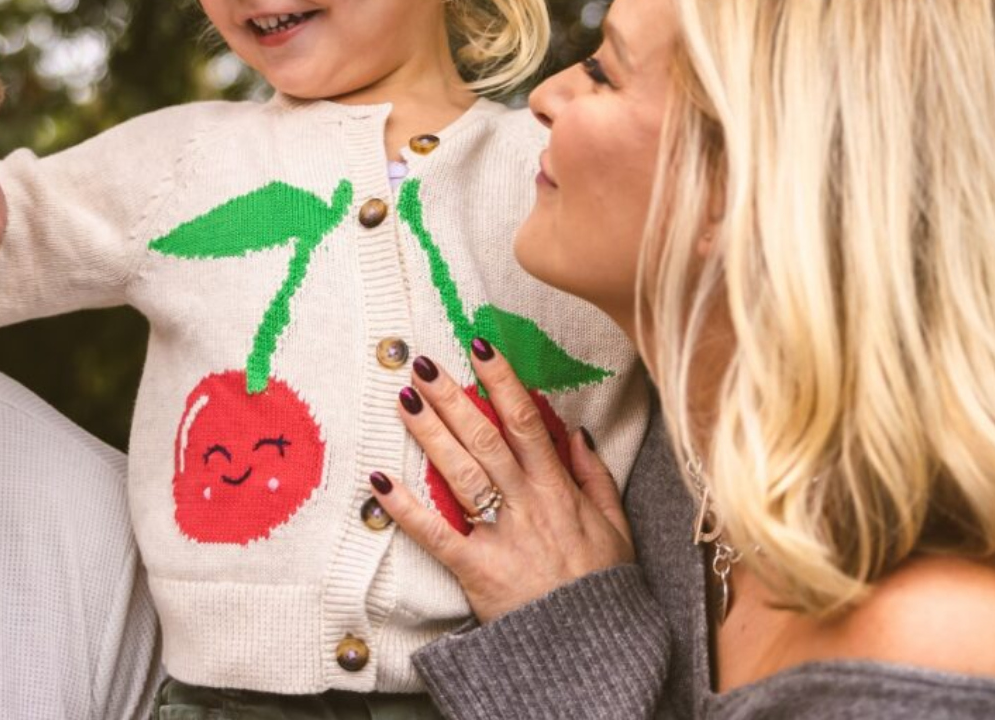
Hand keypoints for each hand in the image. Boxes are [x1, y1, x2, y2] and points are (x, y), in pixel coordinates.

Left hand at [369, 338, 634, 623]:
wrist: (590, 649)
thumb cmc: (600, 587)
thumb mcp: (615, 526)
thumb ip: (595, 477)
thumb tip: (576, 432)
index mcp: (559, 489)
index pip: (528, 421)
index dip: (503, 380)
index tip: (481, 345)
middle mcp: (528, 503)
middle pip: (486, 439)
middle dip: (454, 397)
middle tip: (423, 364)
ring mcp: (500, 535)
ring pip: (461, 474)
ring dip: (431, 435)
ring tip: (404, 400)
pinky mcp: (475, 569)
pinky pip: (436, 534)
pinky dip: (405, 508)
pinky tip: (379, 480)